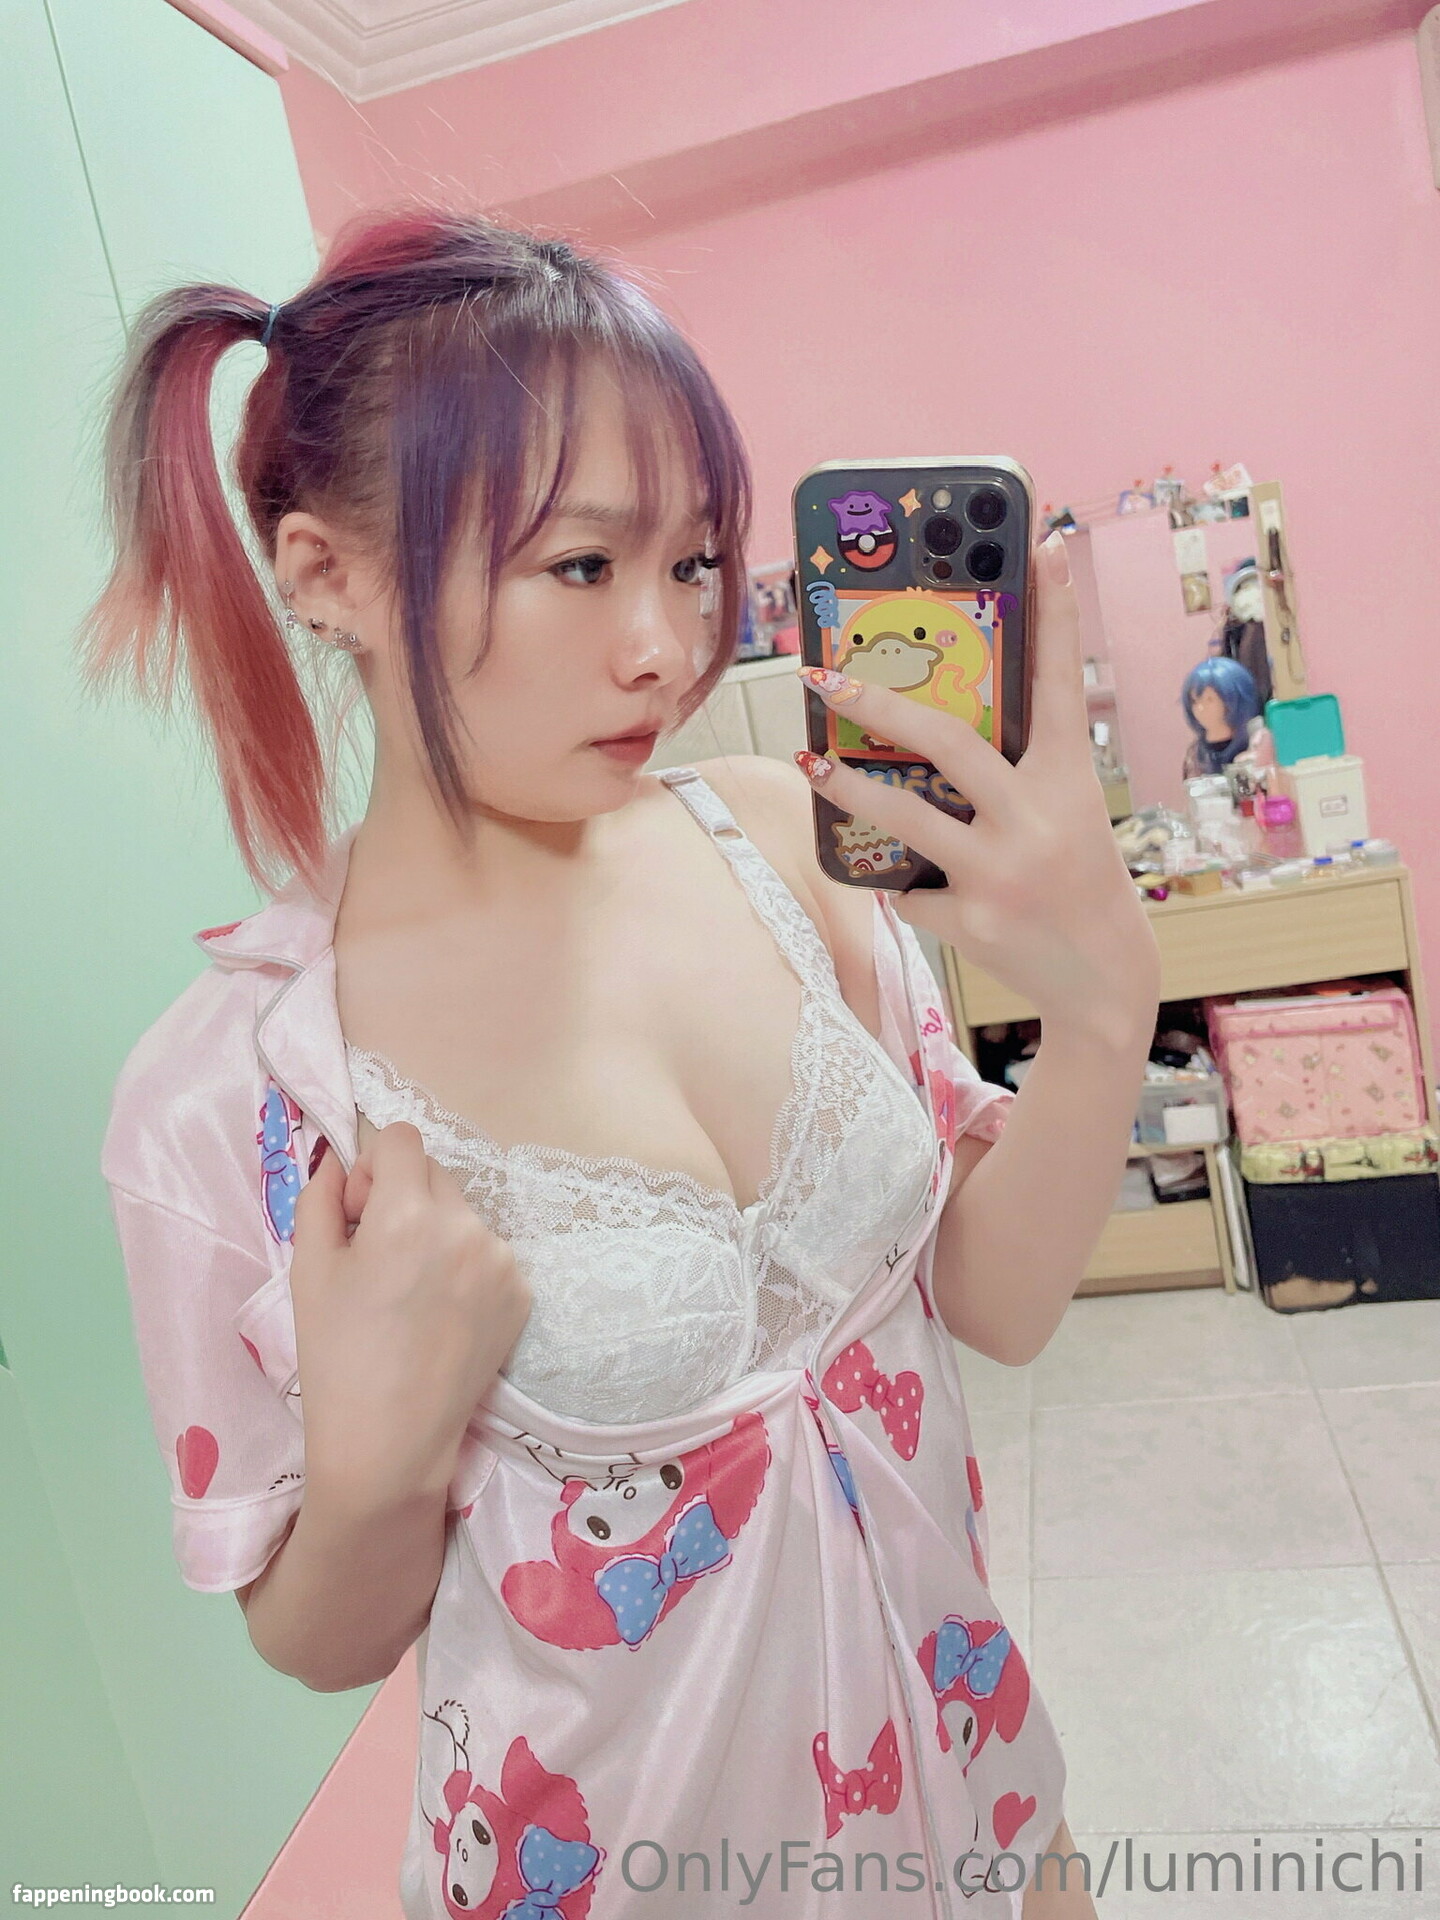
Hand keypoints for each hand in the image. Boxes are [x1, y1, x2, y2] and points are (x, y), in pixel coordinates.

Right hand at [289, 1124, 531, 1507]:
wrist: (387, 1442)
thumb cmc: (337, 1355)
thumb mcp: (309, 1268)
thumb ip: (321, 1197)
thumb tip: (339, 1160)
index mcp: (409, 1214)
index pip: (401, 1138)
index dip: (372, 1168)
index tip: (357, 1214)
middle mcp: (466, 1226)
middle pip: (433, 1174)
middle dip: (403, 1199)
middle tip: (377, 1260)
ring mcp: (502, 1261)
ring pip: (461, 1215)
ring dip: (435, 1234)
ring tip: (410, 1297)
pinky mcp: (522, 1294)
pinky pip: (486, 1255)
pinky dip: (463, 1270)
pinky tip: (440, 1317)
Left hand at [794, 532, 1159, 1045]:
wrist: (1102, 981)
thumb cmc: (1077, 878)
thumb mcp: (1066, 812)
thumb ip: (1018, 770)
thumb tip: (935, 723)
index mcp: (1069, 778)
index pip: (1060, 679)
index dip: (1054, 610)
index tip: (1044, 541)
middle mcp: (1036, 817)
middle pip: (947, 740)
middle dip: (878, 704)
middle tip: (824, 676)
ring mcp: (1001, 869)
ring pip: (905, 814)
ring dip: (848, 785)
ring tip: (808, 761)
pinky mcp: (972, 918)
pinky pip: (910, 885)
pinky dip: (903, 880)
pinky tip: (904, 880)